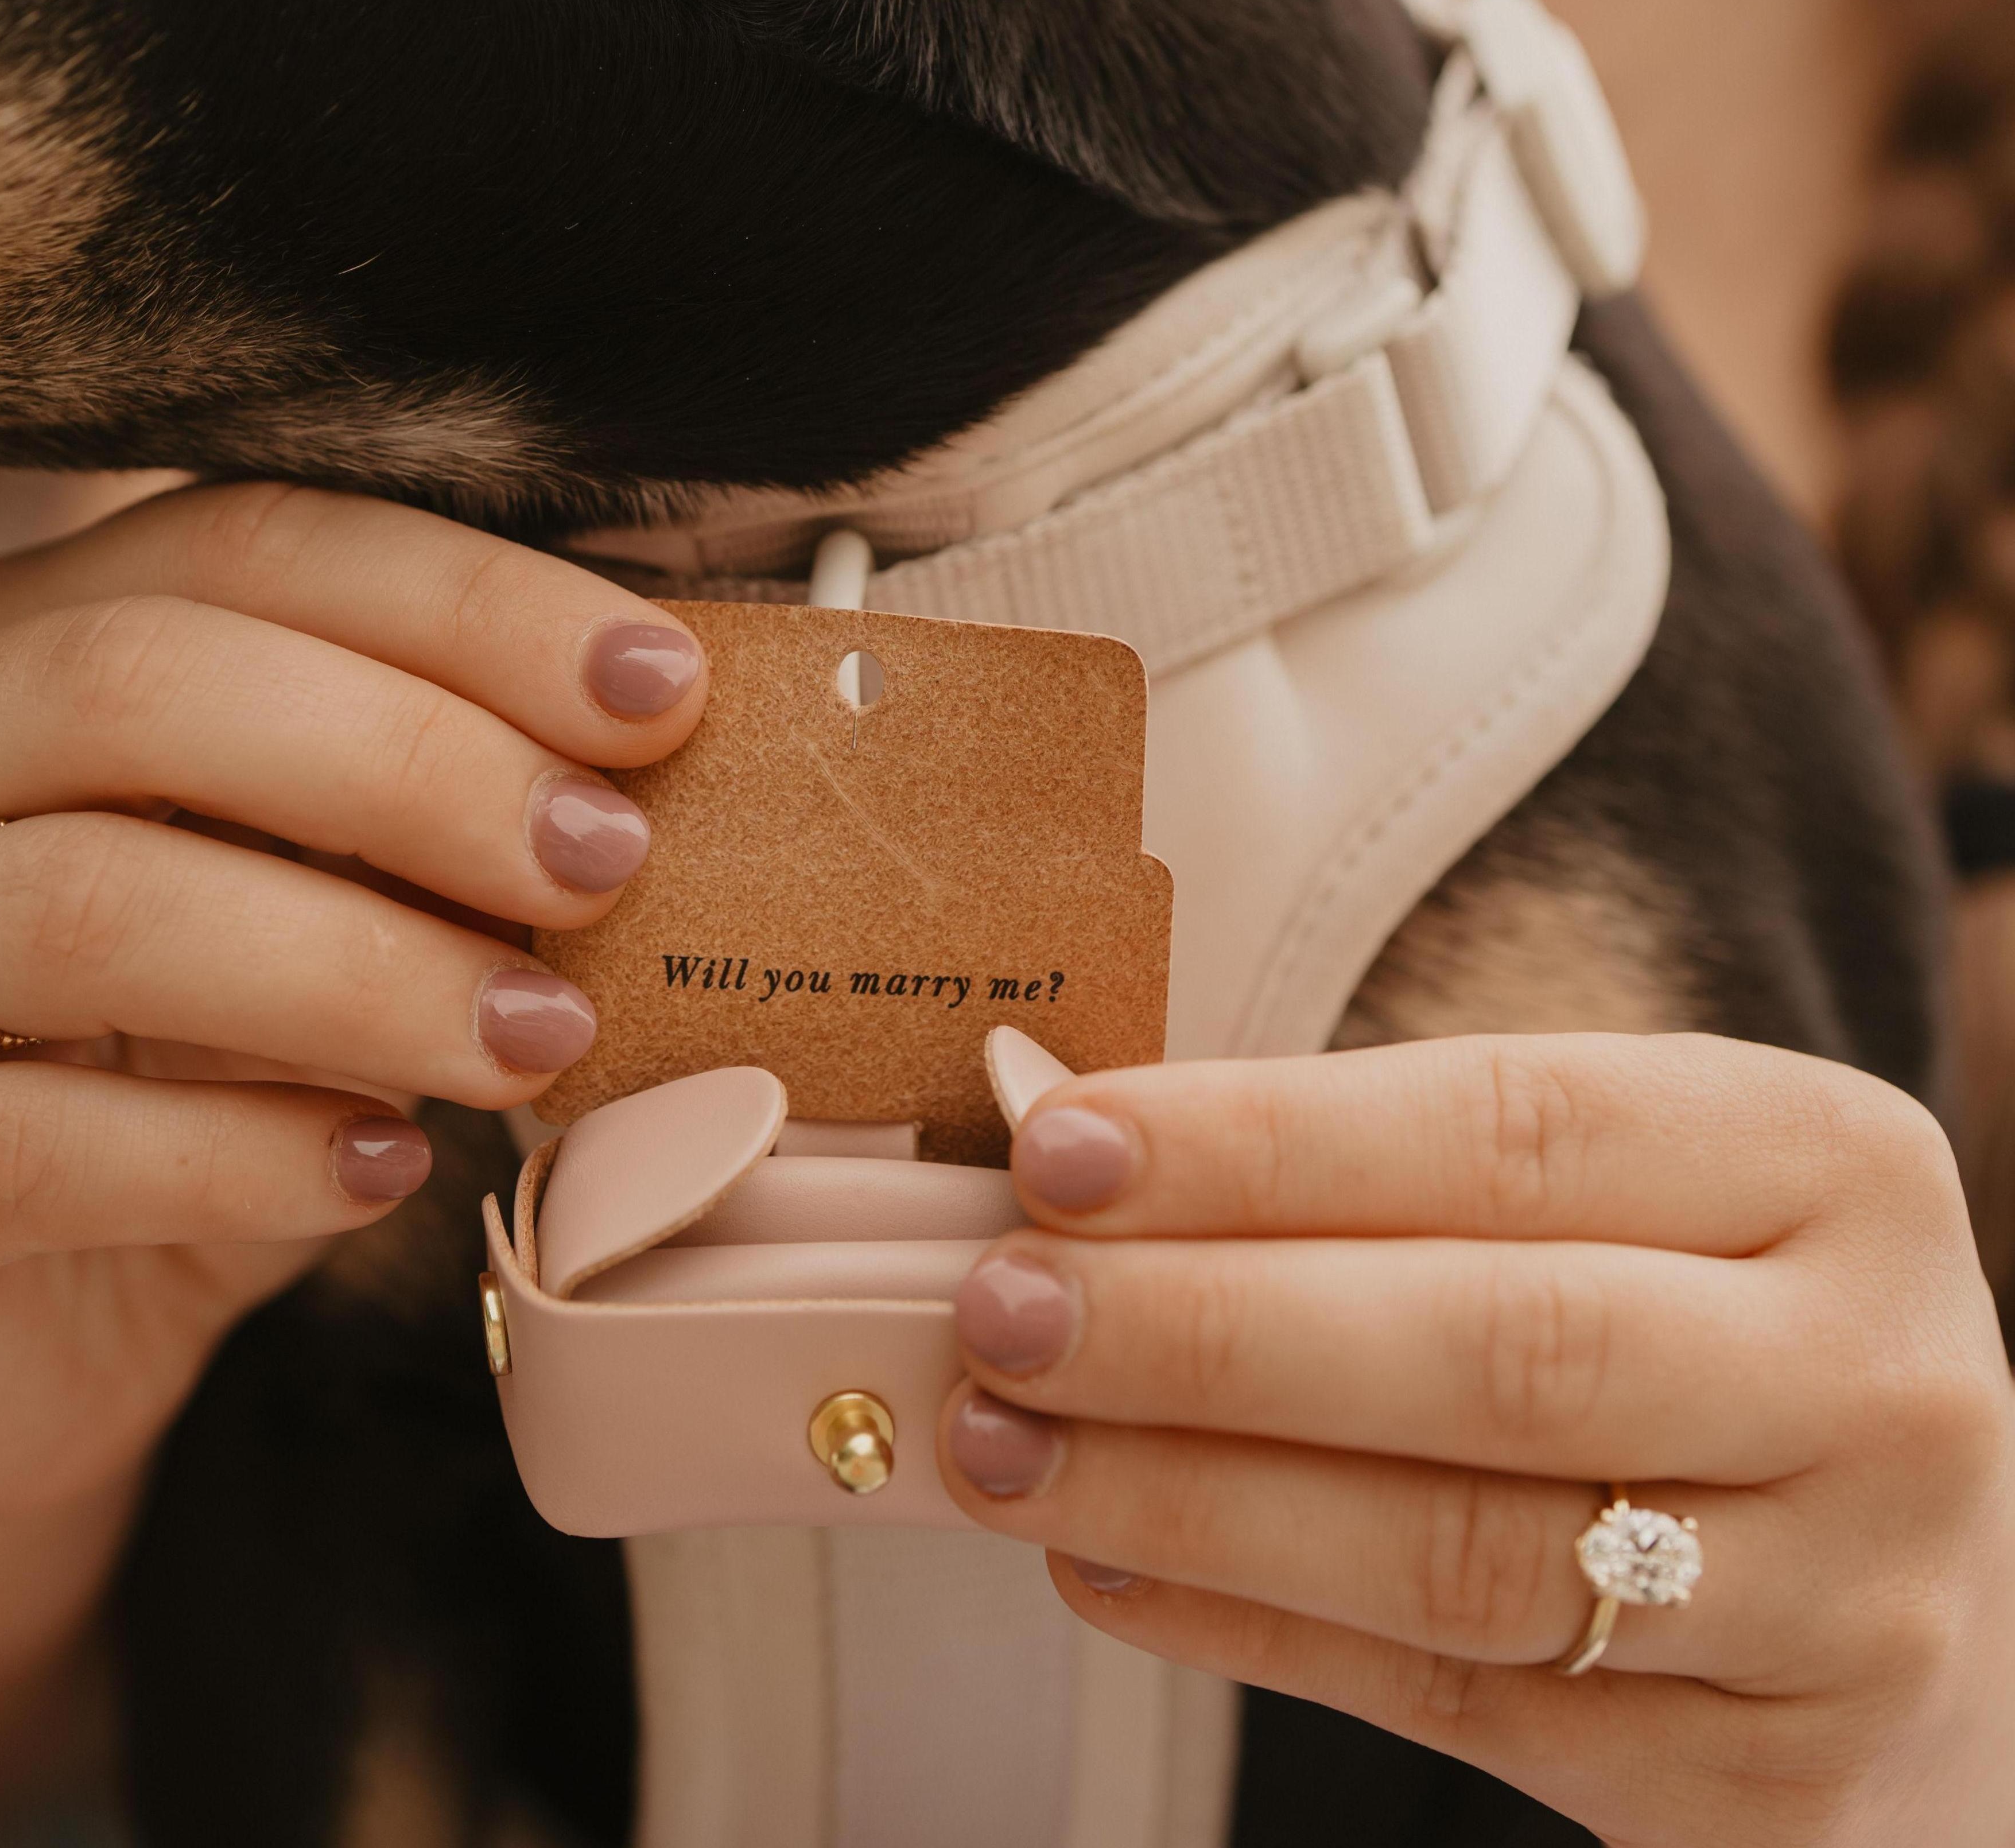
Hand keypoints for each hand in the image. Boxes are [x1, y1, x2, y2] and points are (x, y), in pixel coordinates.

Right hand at [0, 481, 707, 1525]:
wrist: (14, 1332)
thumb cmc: (204, 1064)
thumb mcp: (321, 894)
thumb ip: (426, 798)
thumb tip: (660, 724)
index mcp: (23, 636)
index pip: (244, 541)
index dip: (463, 603)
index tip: (662, 688)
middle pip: (135, 686)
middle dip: (407, 760)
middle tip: (606, 859)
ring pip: (83, 909)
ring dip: (351, 966)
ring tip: (537, 1035)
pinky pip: (23, 1144)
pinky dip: (237, 1154)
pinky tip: (389, 1168)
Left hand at [937, 1034, 2014, 1845]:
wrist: (1907, 1574)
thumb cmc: (1691, 1320)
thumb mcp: (1605, 1194)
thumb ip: (1359, 1165)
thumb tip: (1053, 1124)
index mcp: (1831, 1166)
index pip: (1508, 1127)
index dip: (1263, 1140)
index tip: (1057, 1147)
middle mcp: (1875, 1376)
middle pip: (1493, 1345)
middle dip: (1204, 1328)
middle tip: (999, 1309)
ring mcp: (1845, 1602)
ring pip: (1461, 1547)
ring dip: (1186, 1495)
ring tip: (1004, 1444)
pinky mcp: (1771, 1785)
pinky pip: (1456, 1701)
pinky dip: (1247, 1625)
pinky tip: (1097, 1565)